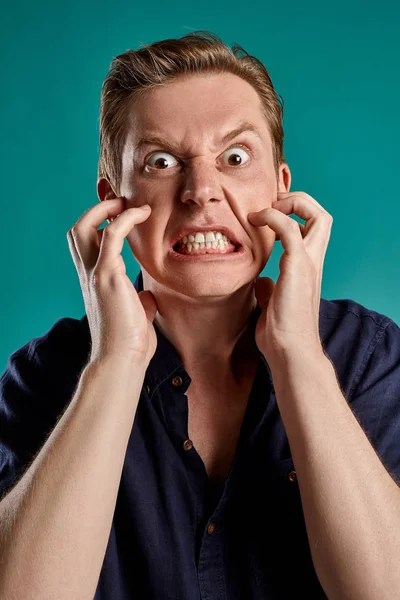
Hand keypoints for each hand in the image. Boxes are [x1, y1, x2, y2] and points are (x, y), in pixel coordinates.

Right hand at [66, 199, 157, 366]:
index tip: (123, 216)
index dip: (99, 224)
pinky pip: (112, 234)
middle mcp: (88, 274)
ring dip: (106, 208)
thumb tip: (147, 297)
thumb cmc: (131, 341)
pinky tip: (143, 215)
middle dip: (96, 210)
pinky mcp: (107, 275)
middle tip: (122, 205)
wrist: (123, 359)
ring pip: (84, 227)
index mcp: (94, 281)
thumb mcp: (136, 314)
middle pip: (76, 230)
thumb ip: (138, 300)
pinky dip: (125, 218)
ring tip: (131, 205)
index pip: (85, 243)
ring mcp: (94, 273)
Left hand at [247, 191, 332, 361]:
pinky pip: (289, 229)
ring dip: (289, 204)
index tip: (267, 216)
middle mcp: (313, 262)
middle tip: (271, 206)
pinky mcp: (297, 267)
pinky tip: (255, 221)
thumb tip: (262, 282)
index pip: (313, 228)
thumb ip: (270, 290)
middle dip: (298, 201)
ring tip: (263, 211)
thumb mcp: (272, 306)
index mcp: (308, 269)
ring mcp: (308, 263)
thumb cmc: (282, 336)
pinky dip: (273, 217)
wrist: (290, 353)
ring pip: (317, 215)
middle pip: (322, 216)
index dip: (295, 214)